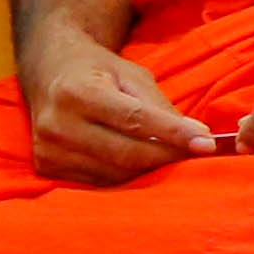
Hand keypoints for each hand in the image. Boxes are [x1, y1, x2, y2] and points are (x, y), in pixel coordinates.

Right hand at [22, 30, 216, 183]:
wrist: (51, 74)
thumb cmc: (99, 72)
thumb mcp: (132, 76)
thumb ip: (161, 106)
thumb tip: (198, 135)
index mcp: (79, 93)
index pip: (135, 120)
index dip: (174, 134)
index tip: (207, 143)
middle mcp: (58, 124)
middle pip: (126, 153)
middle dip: (168, 156)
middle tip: (197, 152)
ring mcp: (49, 150)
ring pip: (115, 173)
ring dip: (151, 169)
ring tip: (170, 156)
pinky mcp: (47, 167)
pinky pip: (99, 182)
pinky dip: (127, 176)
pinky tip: (141, 164)